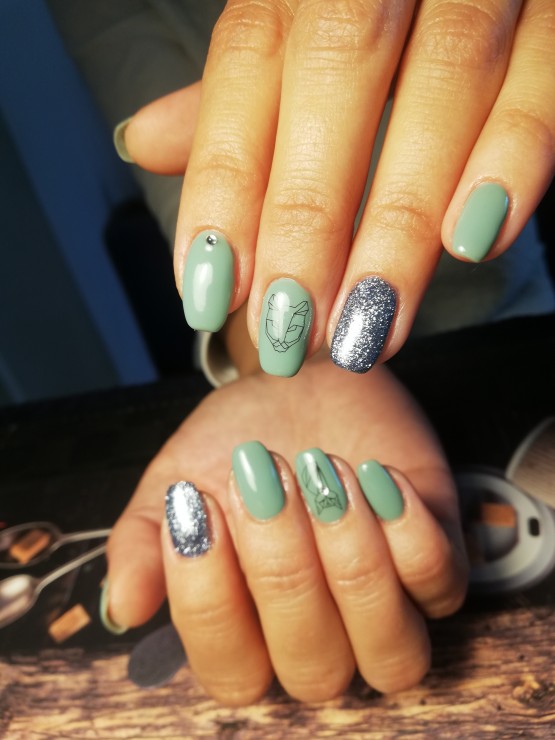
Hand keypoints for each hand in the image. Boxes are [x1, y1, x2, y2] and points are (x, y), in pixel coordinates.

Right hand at [104, 355, 467, 703]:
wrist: (296, 384)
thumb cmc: (233, 441)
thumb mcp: (173, 482)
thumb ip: (142, 545)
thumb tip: (125, 609)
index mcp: (250, 634)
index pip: (231, 672)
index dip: (208, 600)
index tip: (196, 505)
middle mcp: (322, 637)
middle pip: (314, 668)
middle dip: (283, 570)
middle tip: (264, 477)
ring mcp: (387, 606)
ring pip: (391, 652)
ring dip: (352, 564)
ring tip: (322, 474)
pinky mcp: (437, 561)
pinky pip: (442, 586)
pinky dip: (409, 535)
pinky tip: (377, 476)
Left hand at [120, 0, 553, 372]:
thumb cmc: (375, 8)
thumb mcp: (292, 36)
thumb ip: (234, 95)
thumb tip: (144, 142)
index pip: (246, 68)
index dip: (223, 186)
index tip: (209, 292)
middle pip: (336, 71)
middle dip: (308, 215)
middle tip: (291, 328)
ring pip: (445, 80)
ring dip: (402, 219)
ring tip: (368, 321)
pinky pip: (548, 72)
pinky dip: (514, 156)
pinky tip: (475, 241)